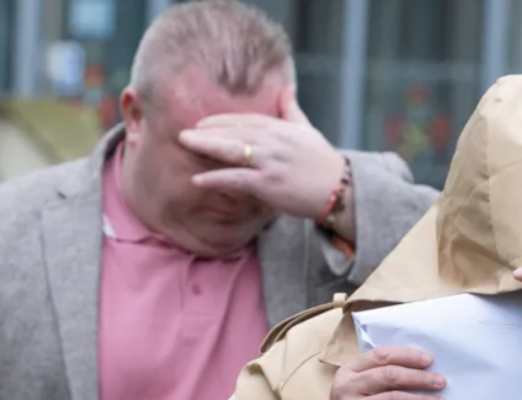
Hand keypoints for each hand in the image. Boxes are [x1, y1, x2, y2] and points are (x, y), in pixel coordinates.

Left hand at [177, 85, 348, 220]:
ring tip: (184, 144)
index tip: (202, 123)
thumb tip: (287, 88)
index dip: (222, 120)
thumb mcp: (308, 131)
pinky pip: (236, 179)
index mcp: (281, 128)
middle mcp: (273, 142)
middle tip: (182, 132)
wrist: (339, 190)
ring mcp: (269, 162)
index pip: (245, 120)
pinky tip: (197, 180)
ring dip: (205, 146)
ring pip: (231, 150)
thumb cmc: (322, 162)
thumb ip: (292, 110)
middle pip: (234, 132)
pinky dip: (216, 178)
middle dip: (207, 131)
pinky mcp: (268, 184)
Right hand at [318, 347, 447, 399]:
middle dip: (420, 378)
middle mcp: (346, 389)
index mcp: (347, 372)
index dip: (407, 356)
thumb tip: (421, 368)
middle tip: (441, 382)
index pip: (381, 356)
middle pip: (390, 376)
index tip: (430, 360)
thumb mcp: (357, 390)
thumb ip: (378, 376)